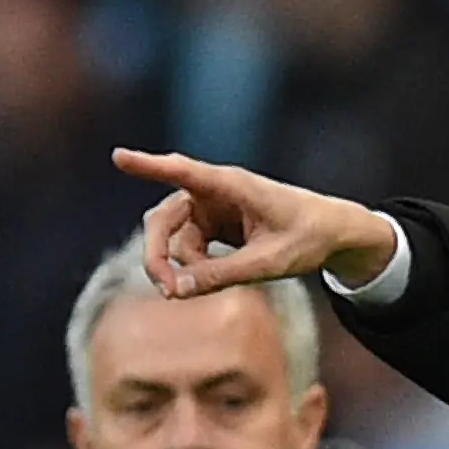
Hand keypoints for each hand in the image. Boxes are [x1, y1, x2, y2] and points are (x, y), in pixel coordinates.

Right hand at [110, 149, 397, 298]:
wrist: (330, 233)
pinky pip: (188, 249)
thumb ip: (222, 276)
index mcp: (231, 185)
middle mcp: (214, 191)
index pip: (183, 172)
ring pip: (175, 240)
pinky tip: (210, 278)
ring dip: (183, 267)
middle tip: (166, 291)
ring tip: (203, 288)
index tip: (118, 157)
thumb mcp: (267, 263)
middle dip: (158, 255)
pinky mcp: (212, 224)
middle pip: (164, 219)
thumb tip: (178, 290)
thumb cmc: (306, 238)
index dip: (150, 166)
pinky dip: (194, 268)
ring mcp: (210, 208)